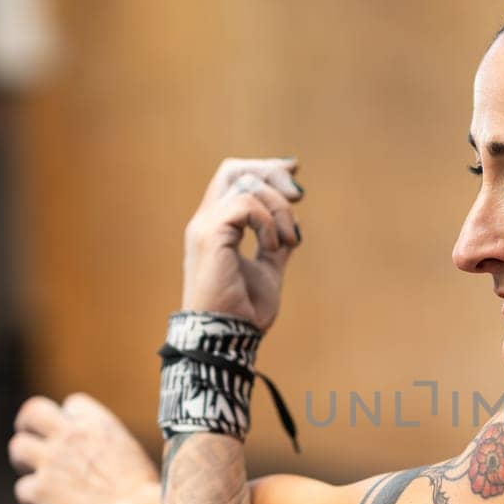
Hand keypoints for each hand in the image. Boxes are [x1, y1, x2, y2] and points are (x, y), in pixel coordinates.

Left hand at [10, 392, 161, 503]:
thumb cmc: (141, 490)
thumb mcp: (127, 450)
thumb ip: (101, 442)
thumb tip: (89, 451)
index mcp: (96, 423)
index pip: (71, 404)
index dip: (70, 419)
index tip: (73, 433)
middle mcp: (69, 436)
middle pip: (32, 411)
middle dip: (27, 424)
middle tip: (31, 439)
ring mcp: (50, 461)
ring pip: (17, 447)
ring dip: (24, 460)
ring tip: (36, 474)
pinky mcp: (39, 489)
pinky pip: (23, 488)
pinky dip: (33, 498)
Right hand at [182, 157, 303, 329]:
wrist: (229, 335)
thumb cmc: (244, 311)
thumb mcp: (269, 270)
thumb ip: (277, 245)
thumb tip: (295, 221)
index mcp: (216, 227)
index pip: (233, 178)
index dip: (264, 168)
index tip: (294, 171)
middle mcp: (206, 221)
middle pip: (234, 169)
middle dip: (272, 174)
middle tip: (299, 195)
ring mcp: (204, 225)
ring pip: (246, 184)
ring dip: (279, 209)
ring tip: (289, 241)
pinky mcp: (210, 233)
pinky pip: (246, 204)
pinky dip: (268, 222)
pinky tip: (274, 247)